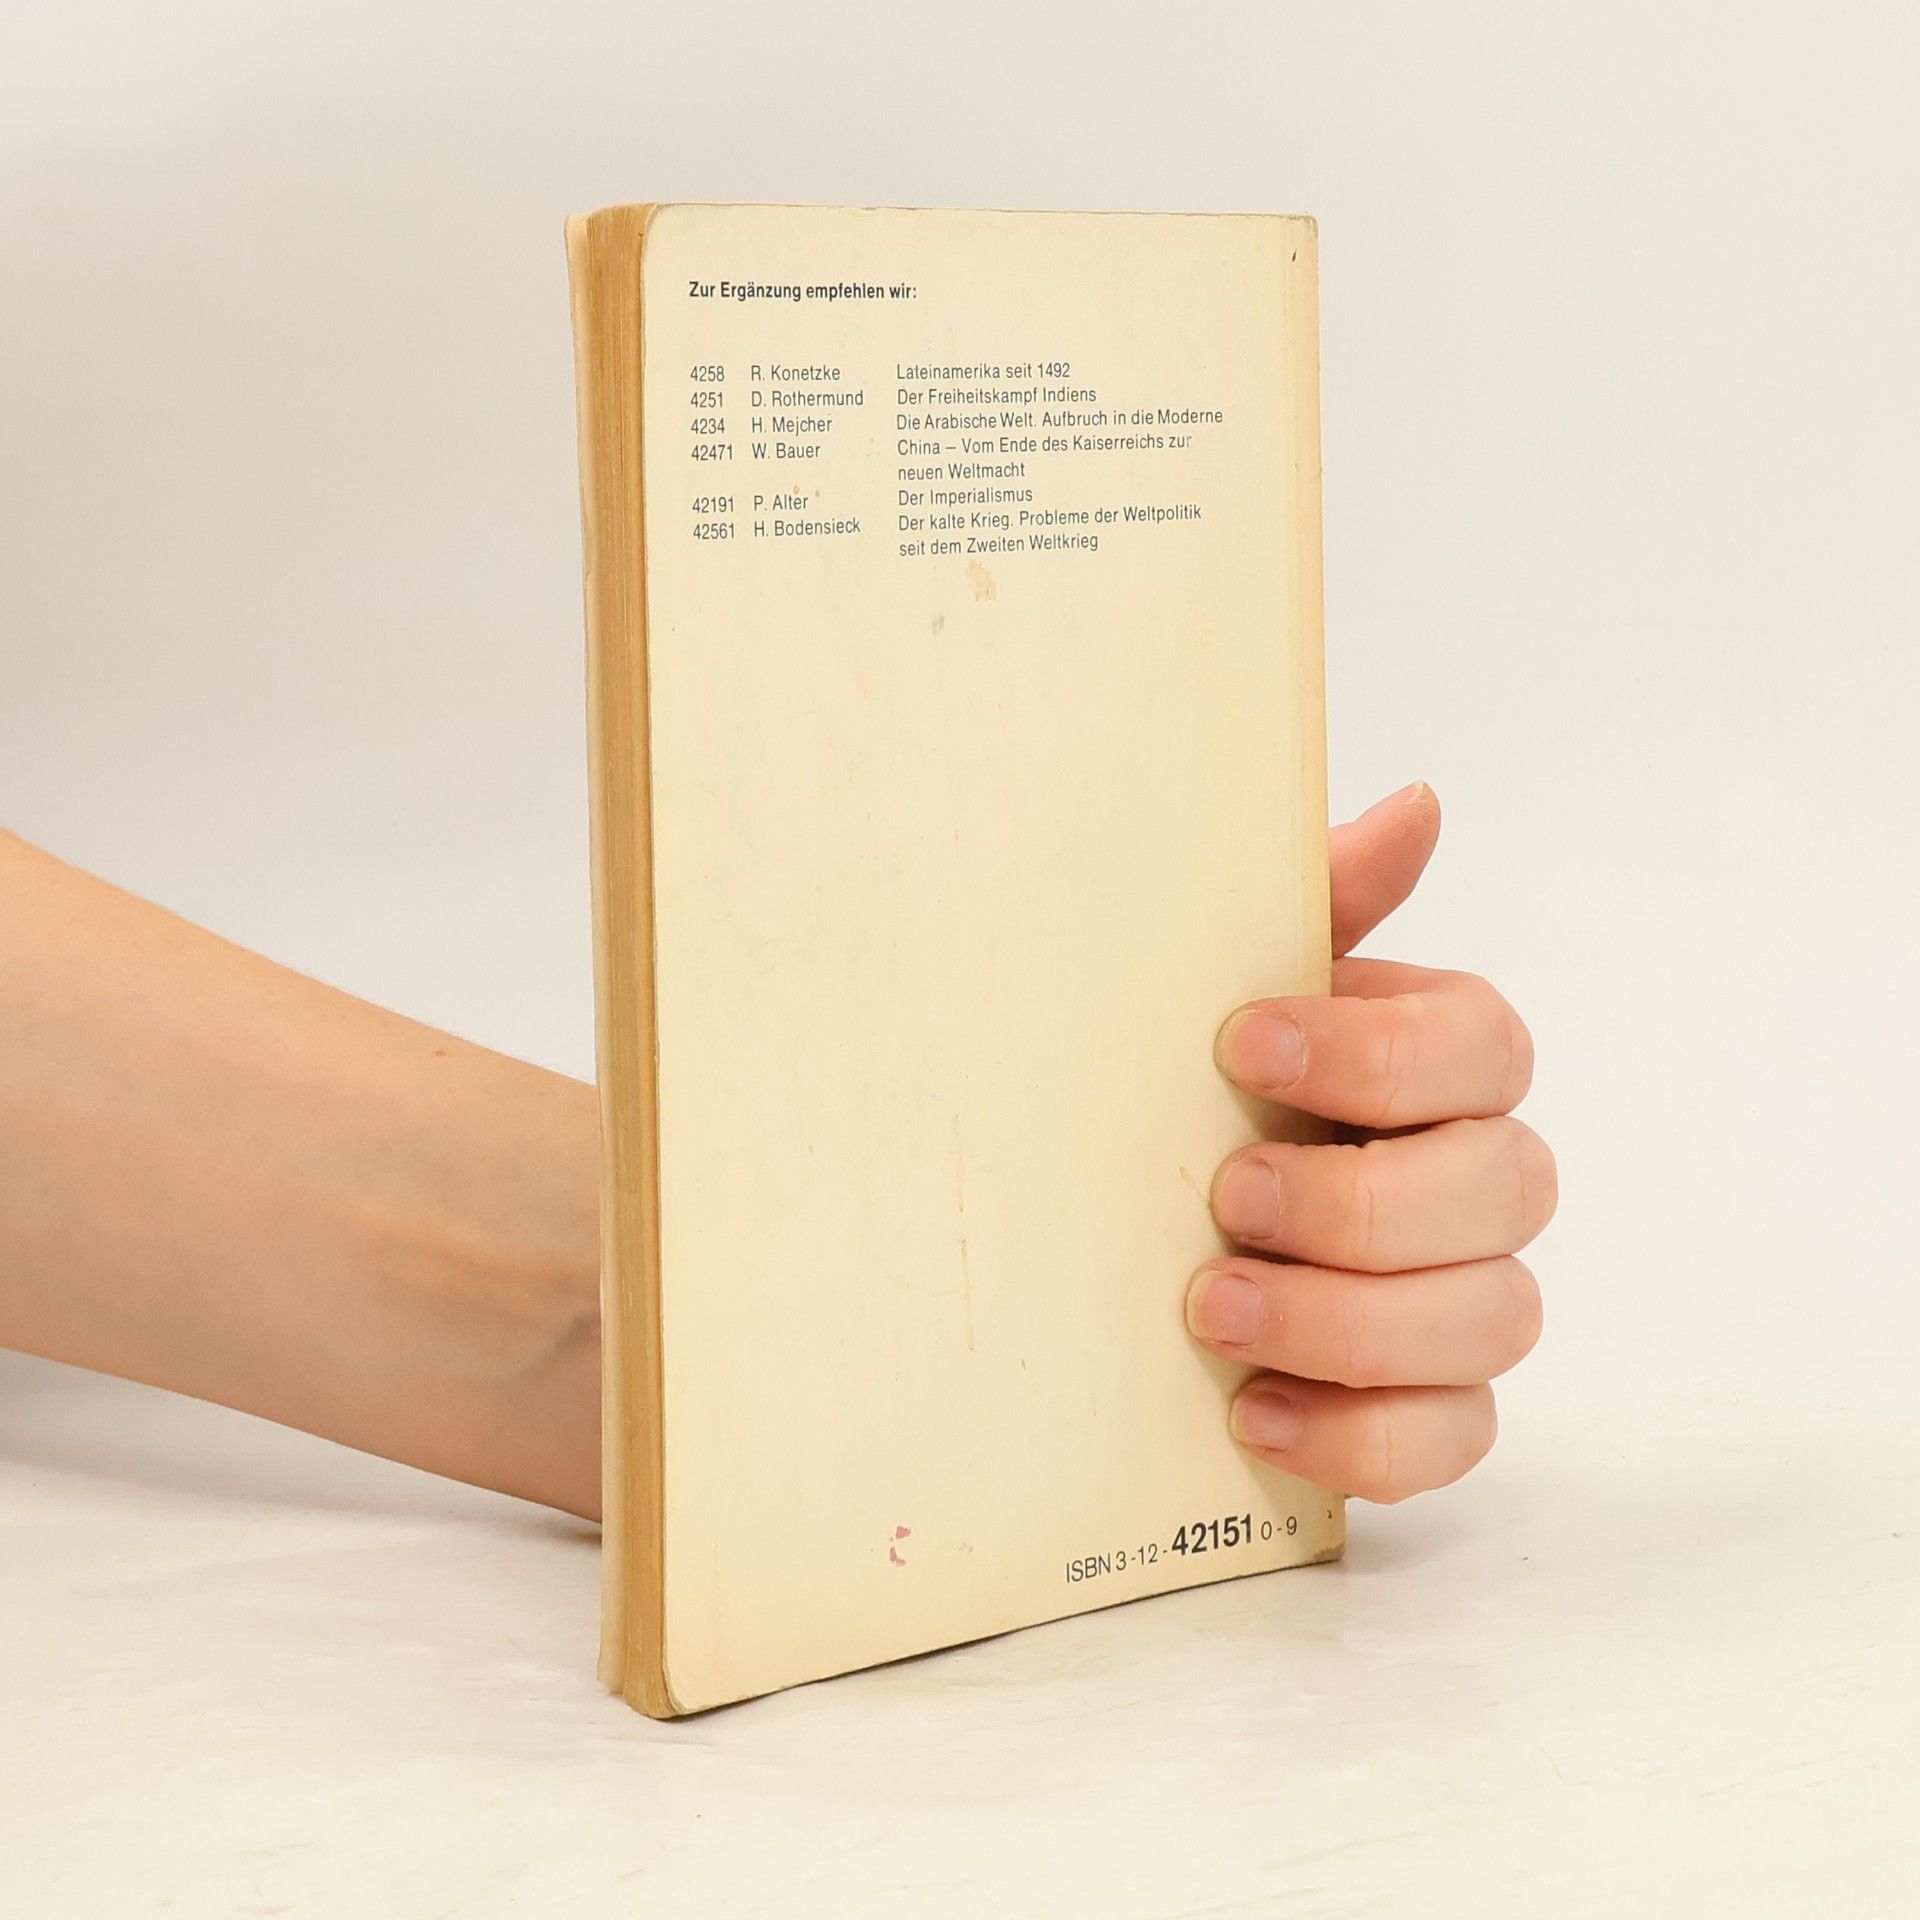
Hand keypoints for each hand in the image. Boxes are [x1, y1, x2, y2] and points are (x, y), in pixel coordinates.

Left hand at [1185, 783, 1553, 1500]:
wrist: (1140, 1222)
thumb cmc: (1206, 1089)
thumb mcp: (1232, 989)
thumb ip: (1322, 911)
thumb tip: (1418, 806)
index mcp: (1442, 1063)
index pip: (1481, 1046)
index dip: (1374, 1051)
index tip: (1241, 1041)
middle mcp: (1478, 1177)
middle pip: (1502, 1190)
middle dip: (1360, 1201)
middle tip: (1226, 1194)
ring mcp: (1467, 1298)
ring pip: (1490, 1321)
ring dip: (1349, 1322)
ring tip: (1211, 1310)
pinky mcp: (1432, 1406)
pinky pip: (1454, 1439)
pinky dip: (1359, 1437)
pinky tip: (1252, 1413)